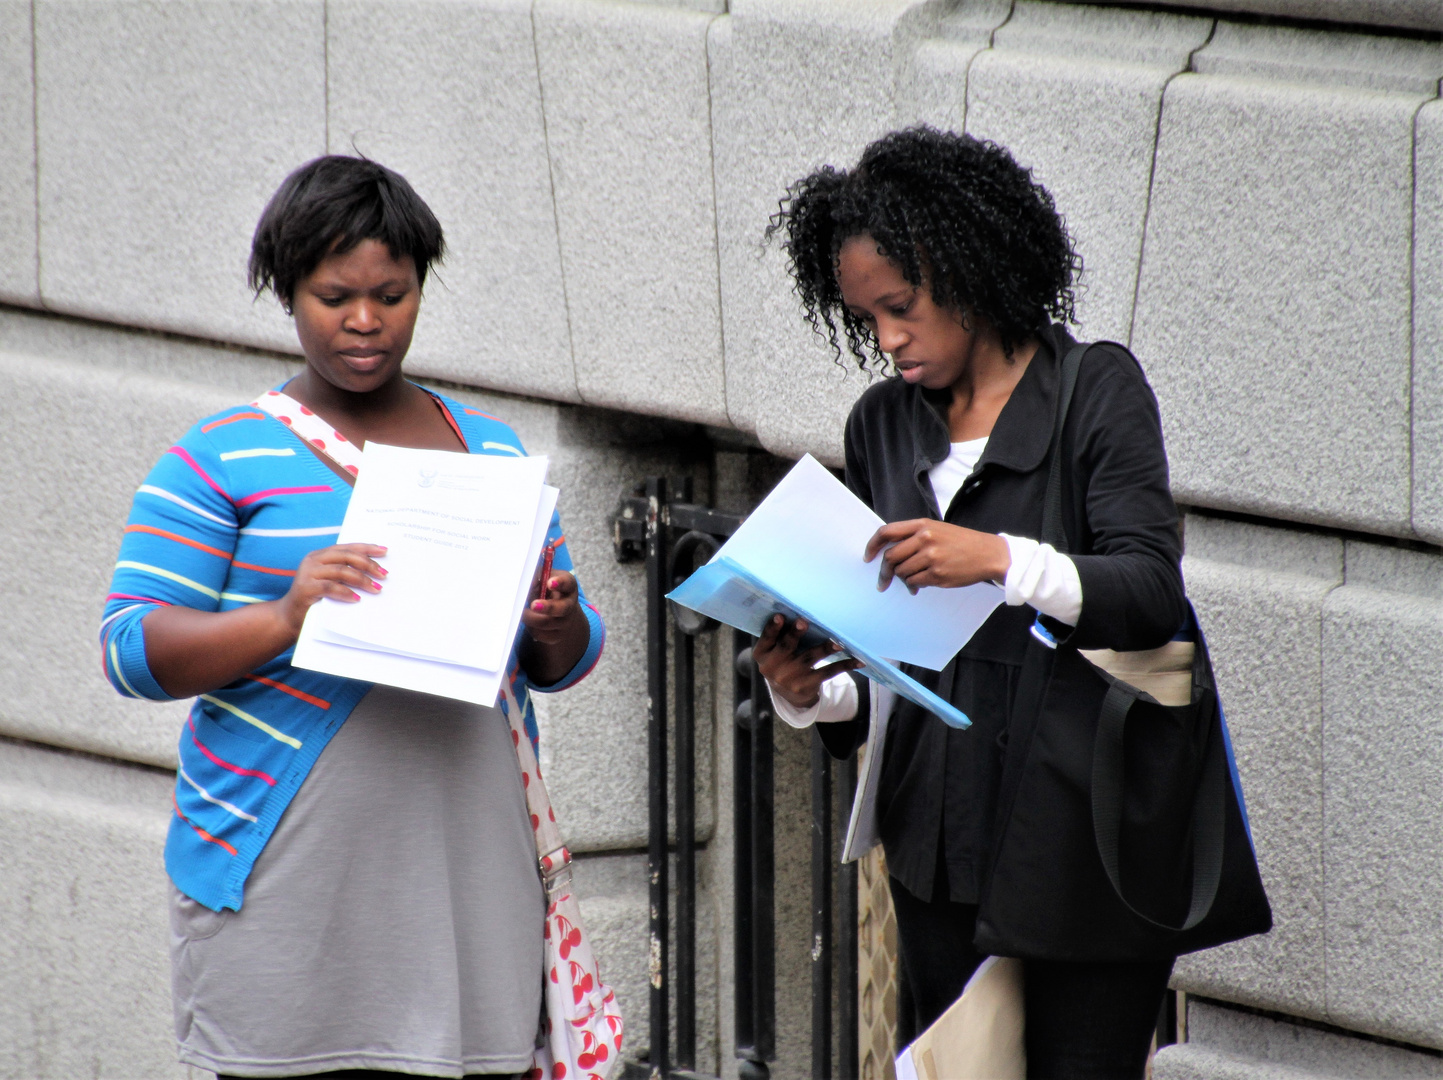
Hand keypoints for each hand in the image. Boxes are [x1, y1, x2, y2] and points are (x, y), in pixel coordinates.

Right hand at [275, 543, 387, 635]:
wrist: (289, 617)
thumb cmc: (315, 599)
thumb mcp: (330, 581)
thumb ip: (344, 573)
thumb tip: (375, 571)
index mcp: (320, 555)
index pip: (347, 547)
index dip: (366, 548)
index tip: (384, 551)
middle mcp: (313, 560)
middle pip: (346, 557)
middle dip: (368, 565)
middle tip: (384, 575)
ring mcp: (308, 573)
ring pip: (341, 571)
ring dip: (361, 579)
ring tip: (375, 588)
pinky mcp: (305, 588)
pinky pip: (330, 587)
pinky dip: (346, 592)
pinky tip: (357, 598)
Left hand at [522, 569, 581, 644]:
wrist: (557, 610)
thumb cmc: (546, 589)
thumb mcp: (543, 579)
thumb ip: (535, 576)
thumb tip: (525, 582)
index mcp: (568, 586)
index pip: (568, 583)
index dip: (560, 583)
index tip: (549, 583)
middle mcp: (569, 605)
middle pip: (562, 608)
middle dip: (548, 607)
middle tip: (533, 605)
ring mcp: (565, 622)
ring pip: (548, 623)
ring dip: (531, 618)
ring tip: (522, 612)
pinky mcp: (556, 635)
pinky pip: (541, 634)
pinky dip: (531, 628)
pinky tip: (527, 621)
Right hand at [753, 614, 860, 709]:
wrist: (788, 694)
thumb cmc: (783, 659)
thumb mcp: (773, 651)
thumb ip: (780, 635)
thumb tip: (798, 610)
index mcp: (762, 654)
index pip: (766, 638)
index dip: (773, 628)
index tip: (780, 616)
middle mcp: (773, 667)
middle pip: (786, 646)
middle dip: (795, 634)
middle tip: (803, 622)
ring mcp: (790, 678)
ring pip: (810, 658)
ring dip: (825, 648)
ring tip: (837, 641)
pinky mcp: (807, 685)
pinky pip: (828, 672)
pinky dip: (844, 665)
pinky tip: (857, 660)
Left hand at [864, 520, 1009, 593]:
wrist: (988, 554)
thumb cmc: (961, 542)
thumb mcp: (937, 529)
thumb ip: (914, 536)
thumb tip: (890, 552)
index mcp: (922, 525)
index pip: (886, 532)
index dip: (872, 545)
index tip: (868, 556)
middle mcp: (925, 539)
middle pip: (890, 556)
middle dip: (883, 571)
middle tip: (882, 580)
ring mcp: (931, 557)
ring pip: (901, 572)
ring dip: (902, 579)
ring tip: (911, 580)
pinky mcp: (937, 574)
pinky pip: (914, 582)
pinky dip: (913, 585)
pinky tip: (919, 585)